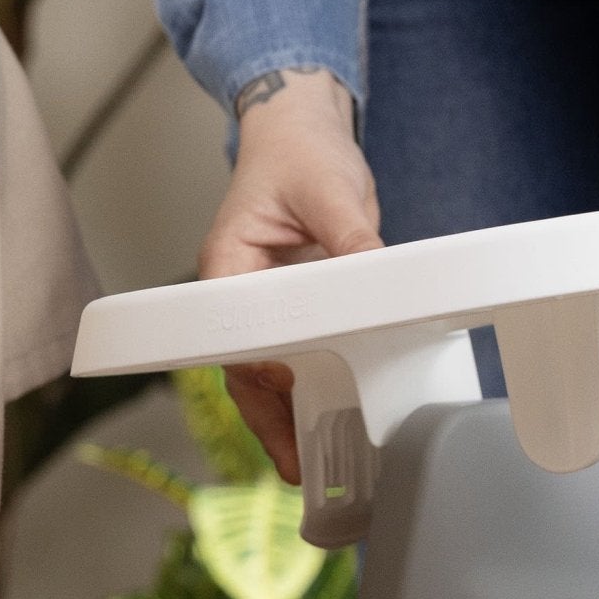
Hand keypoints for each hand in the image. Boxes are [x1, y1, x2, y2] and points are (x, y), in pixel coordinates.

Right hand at [198, 67, 381, 481]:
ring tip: (309, 465)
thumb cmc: (300, 152)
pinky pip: (296, 352)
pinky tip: (330, 417)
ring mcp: (264, 301)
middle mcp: (237, 290)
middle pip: (243, 368)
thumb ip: (349, 234)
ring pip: (265, 371)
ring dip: (285, 416)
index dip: (261, 367)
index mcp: (227, 264)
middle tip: (295, 467)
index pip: (235, 331)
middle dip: (266, 420)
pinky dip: (309, 386)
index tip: (290, 391)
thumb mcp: (329, 188)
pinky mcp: (294, 303)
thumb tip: (372, 277)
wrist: (304, 131)